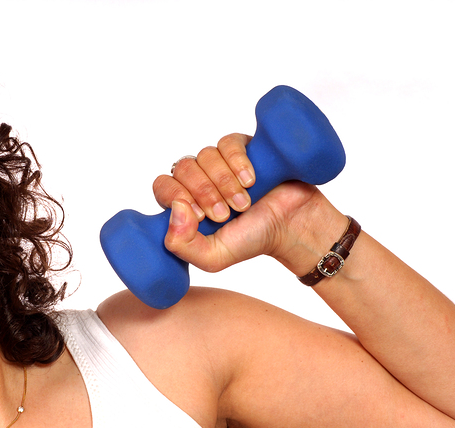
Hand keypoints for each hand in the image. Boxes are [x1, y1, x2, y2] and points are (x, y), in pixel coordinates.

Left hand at [152, 134, 343, 274]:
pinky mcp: (242, 148)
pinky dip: (237, 162)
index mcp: (186, 202)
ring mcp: (220, 162)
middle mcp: (200, 179)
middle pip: (183, 168)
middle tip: (226, 213)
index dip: (177, 196)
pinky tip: (250, 180)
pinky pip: (228, 143)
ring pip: (205, 155)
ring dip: (224, 182)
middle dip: (204, 192)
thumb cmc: (251, 240)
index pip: (163, 186)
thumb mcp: (213, 257)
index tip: (201, 216)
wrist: (291, 226)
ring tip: (244, 202)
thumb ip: (183, 245)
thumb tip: (174, 209)